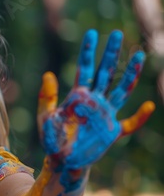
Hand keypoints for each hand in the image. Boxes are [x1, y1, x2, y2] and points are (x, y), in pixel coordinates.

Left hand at [37, 29, 154, 169]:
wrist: (62, 161)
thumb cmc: (52, 138)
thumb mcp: (45, 117)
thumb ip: (47, 97)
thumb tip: (48, 74)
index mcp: (78, 97)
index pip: (84, 69)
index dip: (88, 52)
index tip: (92, 34)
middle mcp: (94, 102)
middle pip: (105, 73)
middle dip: (110, 54)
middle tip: (116, 33)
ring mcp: (105, 116)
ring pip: (121, 91)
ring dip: (130, 74)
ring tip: (139, 55)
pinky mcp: (112, 132)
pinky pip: (130, 124)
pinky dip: (139, 117)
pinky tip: (149, 106)